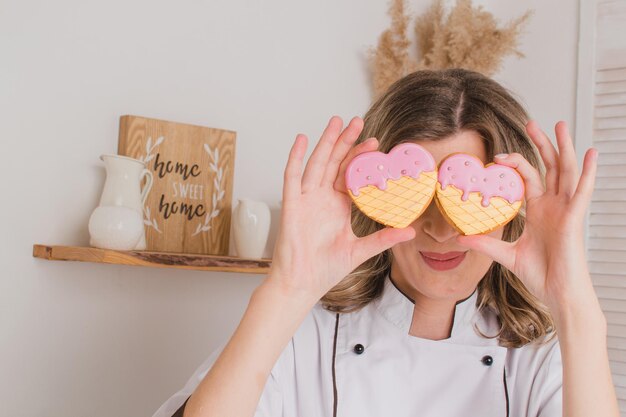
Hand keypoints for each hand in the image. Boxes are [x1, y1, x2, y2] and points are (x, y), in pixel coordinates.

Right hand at [266, 116, 415, 301]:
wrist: (301, 284)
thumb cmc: (325, 269)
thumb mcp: (360, 251)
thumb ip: (383, 239)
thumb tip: (410, 231)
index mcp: (338, 207)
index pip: (351, 175)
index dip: (362, 159)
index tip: (377, 144)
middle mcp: (322, 199)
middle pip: (334, 162)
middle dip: (346, 142)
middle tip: (358, 121)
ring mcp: (306, 200)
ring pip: (316, 163)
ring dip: (326, 142)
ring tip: (336, 122)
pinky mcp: (292, 205)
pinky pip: (292, 177)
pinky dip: (295, 157)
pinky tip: (301, 139)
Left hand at [456, 120, 598, 316]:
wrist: (557, 293)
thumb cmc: (539, 274)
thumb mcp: (506, 254)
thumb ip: (485, 243)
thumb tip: (460, 239)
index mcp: (538, 211)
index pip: (528, 178)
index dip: (515, 163)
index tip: (497, 156)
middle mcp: (553, 206)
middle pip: (549, 167)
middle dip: (541, 144)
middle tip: (531, 122)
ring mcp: (565, 210)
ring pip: (566, 172)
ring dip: (564, 148)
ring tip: (561, 125)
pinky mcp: (574, 219)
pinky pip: (583, 192)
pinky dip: (588, 172)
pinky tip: (591, 153)